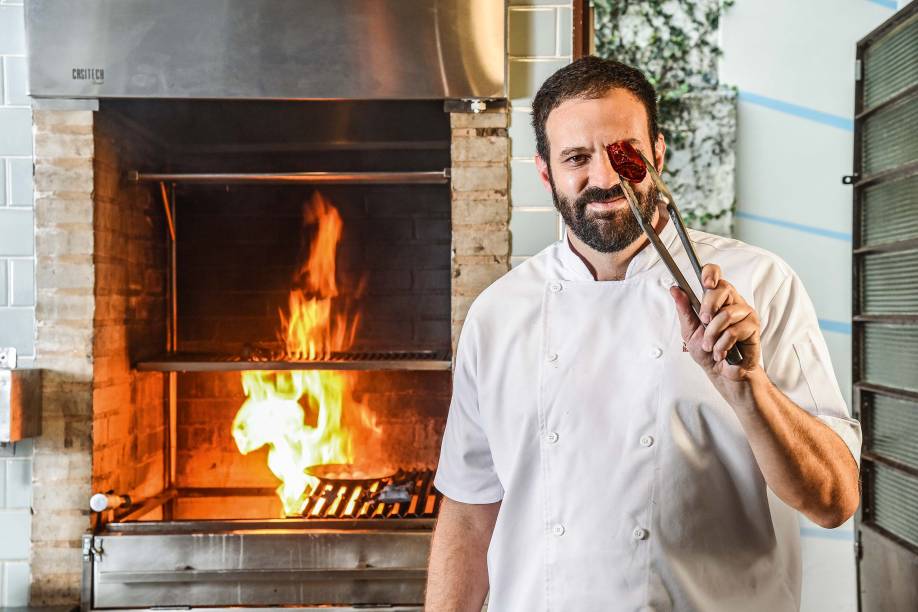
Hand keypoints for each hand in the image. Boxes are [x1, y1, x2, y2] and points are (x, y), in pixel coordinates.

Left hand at [669, 263, 761, 382]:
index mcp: (716, 300)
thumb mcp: (689, 331)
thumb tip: (675, 289)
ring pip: (726, 314)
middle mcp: (732, 302)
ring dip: (713, 334)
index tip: (706, 283)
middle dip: (708, 306)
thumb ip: (684, 309)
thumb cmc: (708, 351)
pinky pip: (734, 330)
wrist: (722, 373)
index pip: (715, 276)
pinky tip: (721, 352)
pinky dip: (722, 344)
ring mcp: (745, 313)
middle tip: (703, 322)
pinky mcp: (753, 326)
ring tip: (711, 346)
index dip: (711, 273)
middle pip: (723, 288)